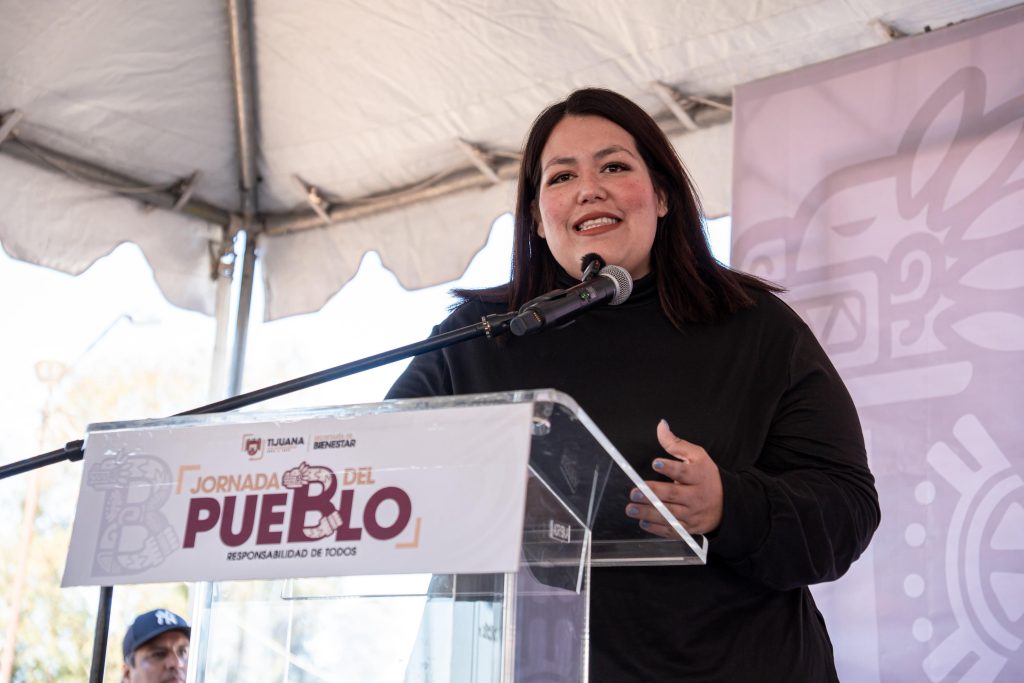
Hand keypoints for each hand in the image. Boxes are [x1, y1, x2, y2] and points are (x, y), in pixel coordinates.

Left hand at [625, 420, 723, 536]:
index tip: (655, 463)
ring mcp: (694, 514)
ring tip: (631, 508)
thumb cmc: (706, 476)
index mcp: (699, 475)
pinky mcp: (690, 528)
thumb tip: (661, 425)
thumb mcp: (697, 456)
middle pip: (673, 494)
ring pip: (670, 514)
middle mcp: (697, 496)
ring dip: (649, 512)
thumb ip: (676, 443)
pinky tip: (642, 522)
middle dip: (652, 493)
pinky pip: (672, 529)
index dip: (670, 467)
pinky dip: (657, 528)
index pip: (684, 471)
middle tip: (634, 491)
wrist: (727, 503)